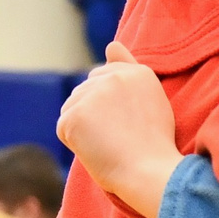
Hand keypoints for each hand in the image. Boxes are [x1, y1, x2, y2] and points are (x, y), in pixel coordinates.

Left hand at [57, 42, 177, 217]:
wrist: (151, 174)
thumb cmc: (154, 146)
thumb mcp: (151, 99)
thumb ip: (129, 68)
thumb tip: (111, 43)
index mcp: (137, 72)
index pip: (105, 78)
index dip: (112, 107)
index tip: (128, 124)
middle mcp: (114, 76)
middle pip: (86, 91)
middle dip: (95, 114)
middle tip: (121, 137)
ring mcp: (93, 94)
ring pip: (72, 108)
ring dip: (83, 128)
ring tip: (109, 145)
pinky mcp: (75, 115)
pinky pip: (64, 128)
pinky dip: (75, 143)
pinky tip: (96, 150)